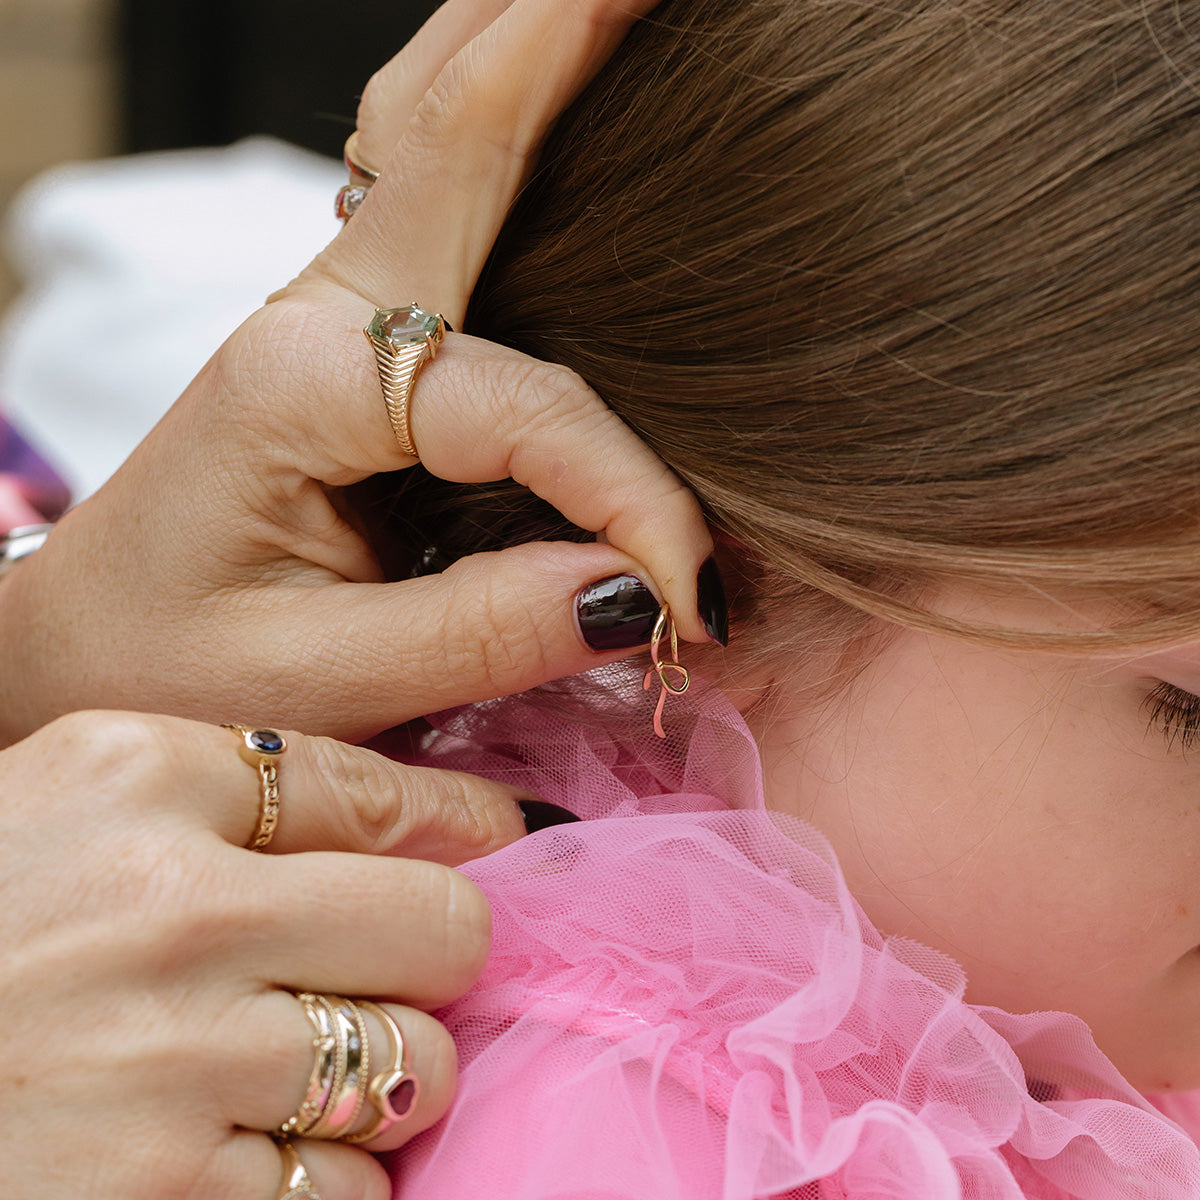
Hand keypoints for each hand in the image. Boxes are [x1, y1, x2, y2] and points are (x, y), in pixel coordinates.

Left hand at [0, 0, 716, 746]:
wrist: (97, 634)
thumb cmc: (178, 656)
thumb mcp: (319, 676)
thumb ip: (483, 632)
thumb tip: (638, 593)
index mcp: (301, 386)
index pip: (529, 409)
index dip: (634, 499)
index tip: (695, 606)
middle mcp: (320, 312)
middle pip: (459, 131)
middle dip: (571, 36)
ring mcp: (338, 303)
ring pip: (442, 131)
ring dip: (532, 41)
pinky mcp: (363, 328)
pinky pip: (444, 191)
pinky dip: (505, 112)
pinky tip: (550, 80)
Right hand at [0, 709, 528, 1199]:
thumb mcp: (86, 790)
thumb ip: (258, 787)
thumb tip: (454, 818)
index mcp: (145, 779)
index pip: (393, 794)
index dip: (464, 828)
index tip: (497, 846)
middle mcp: (171, 914)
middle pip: (445, 927)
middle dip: (435, 952)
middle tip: (378, 966)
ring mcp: (169, 1074)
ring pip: (415, 1070)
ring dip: (385, 1074)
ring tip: (288, 1065)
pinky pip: (347, 1193)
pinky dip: (322, 1175)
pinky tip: (237, 1144)